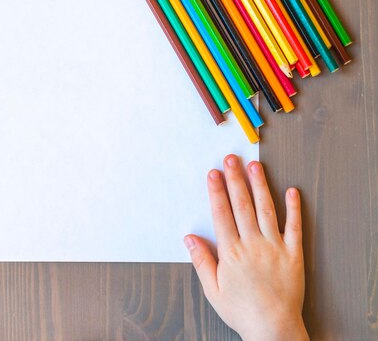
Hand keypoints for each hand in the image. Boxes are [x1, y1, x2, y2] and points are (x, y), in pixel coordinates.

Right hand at [184, 155, 307, 340]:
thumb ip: (202, 261)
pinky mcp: (293, 254)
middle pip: (242, 205)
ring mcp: (274, 247)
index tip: (213, 173)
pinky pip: (294, 227)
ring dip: (260, 186)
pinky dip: (293, 209)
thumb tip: (189, 238)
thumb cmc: (241, 310)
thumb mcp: (212, 289)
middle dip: (235, 179)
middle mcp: (252, 244)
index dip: (216, 191)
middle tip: (231, 159)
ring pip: (266, 210)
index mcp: (231, 252)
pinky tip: (291, 191)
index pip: (221, 213)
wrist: (273, 329)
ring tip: (254, 167)